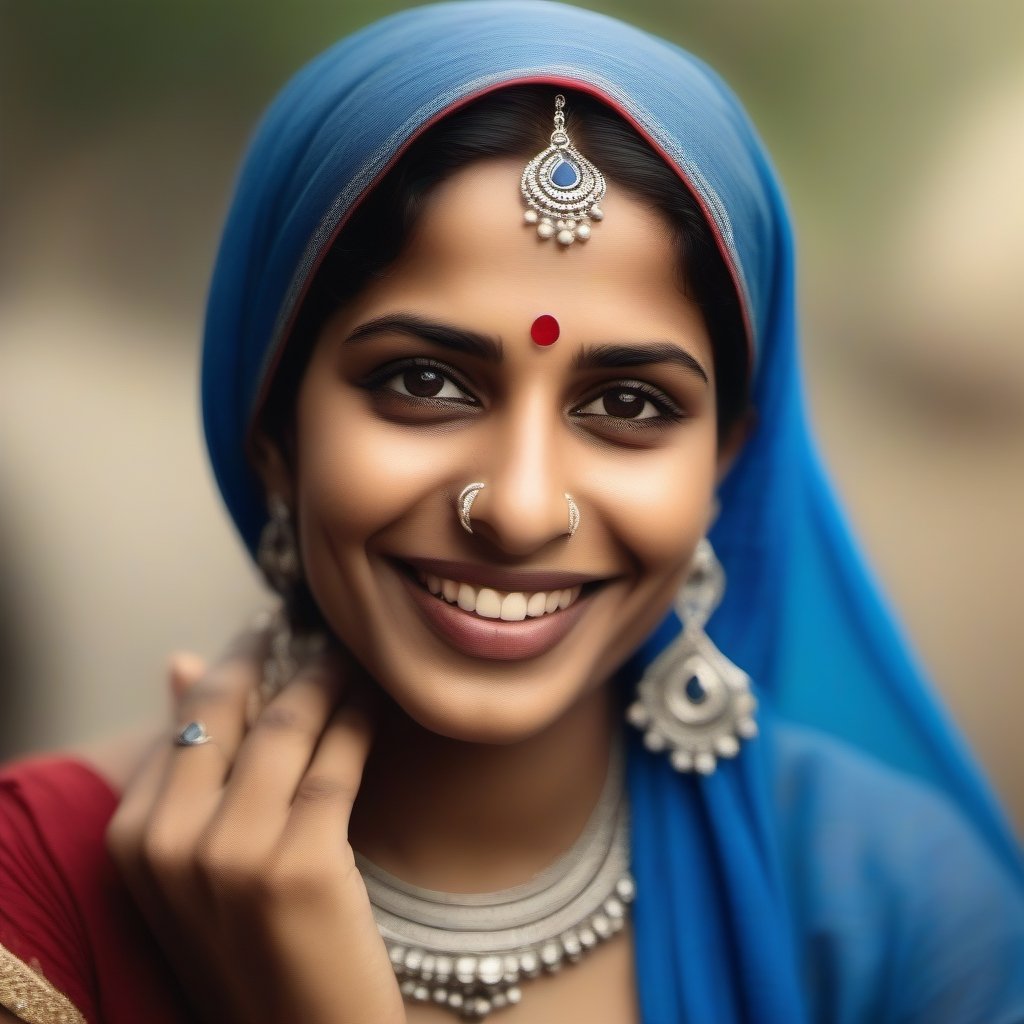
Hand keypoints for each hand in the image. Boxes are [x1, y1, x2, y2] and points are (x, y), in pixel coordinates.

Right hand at [106, 636, 404, 1023]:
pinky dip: (362, 724)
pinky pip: (338, 763)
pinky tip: (378, 705)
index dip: (236, 664)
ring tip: (355, 660)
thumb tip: (181, 660)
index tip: (268, 631)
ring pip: (291, 728)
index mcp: (134, 838)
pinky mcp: (301, 863)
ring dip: (329, 681)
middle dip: (281, 656)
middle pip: (236, 710)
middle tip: (316, 626)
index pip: (191, 718)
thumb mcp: (192, 859)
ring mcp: (234, 854)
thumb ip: (186, 763)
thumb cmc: (251, 942)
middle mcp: (172, 842)